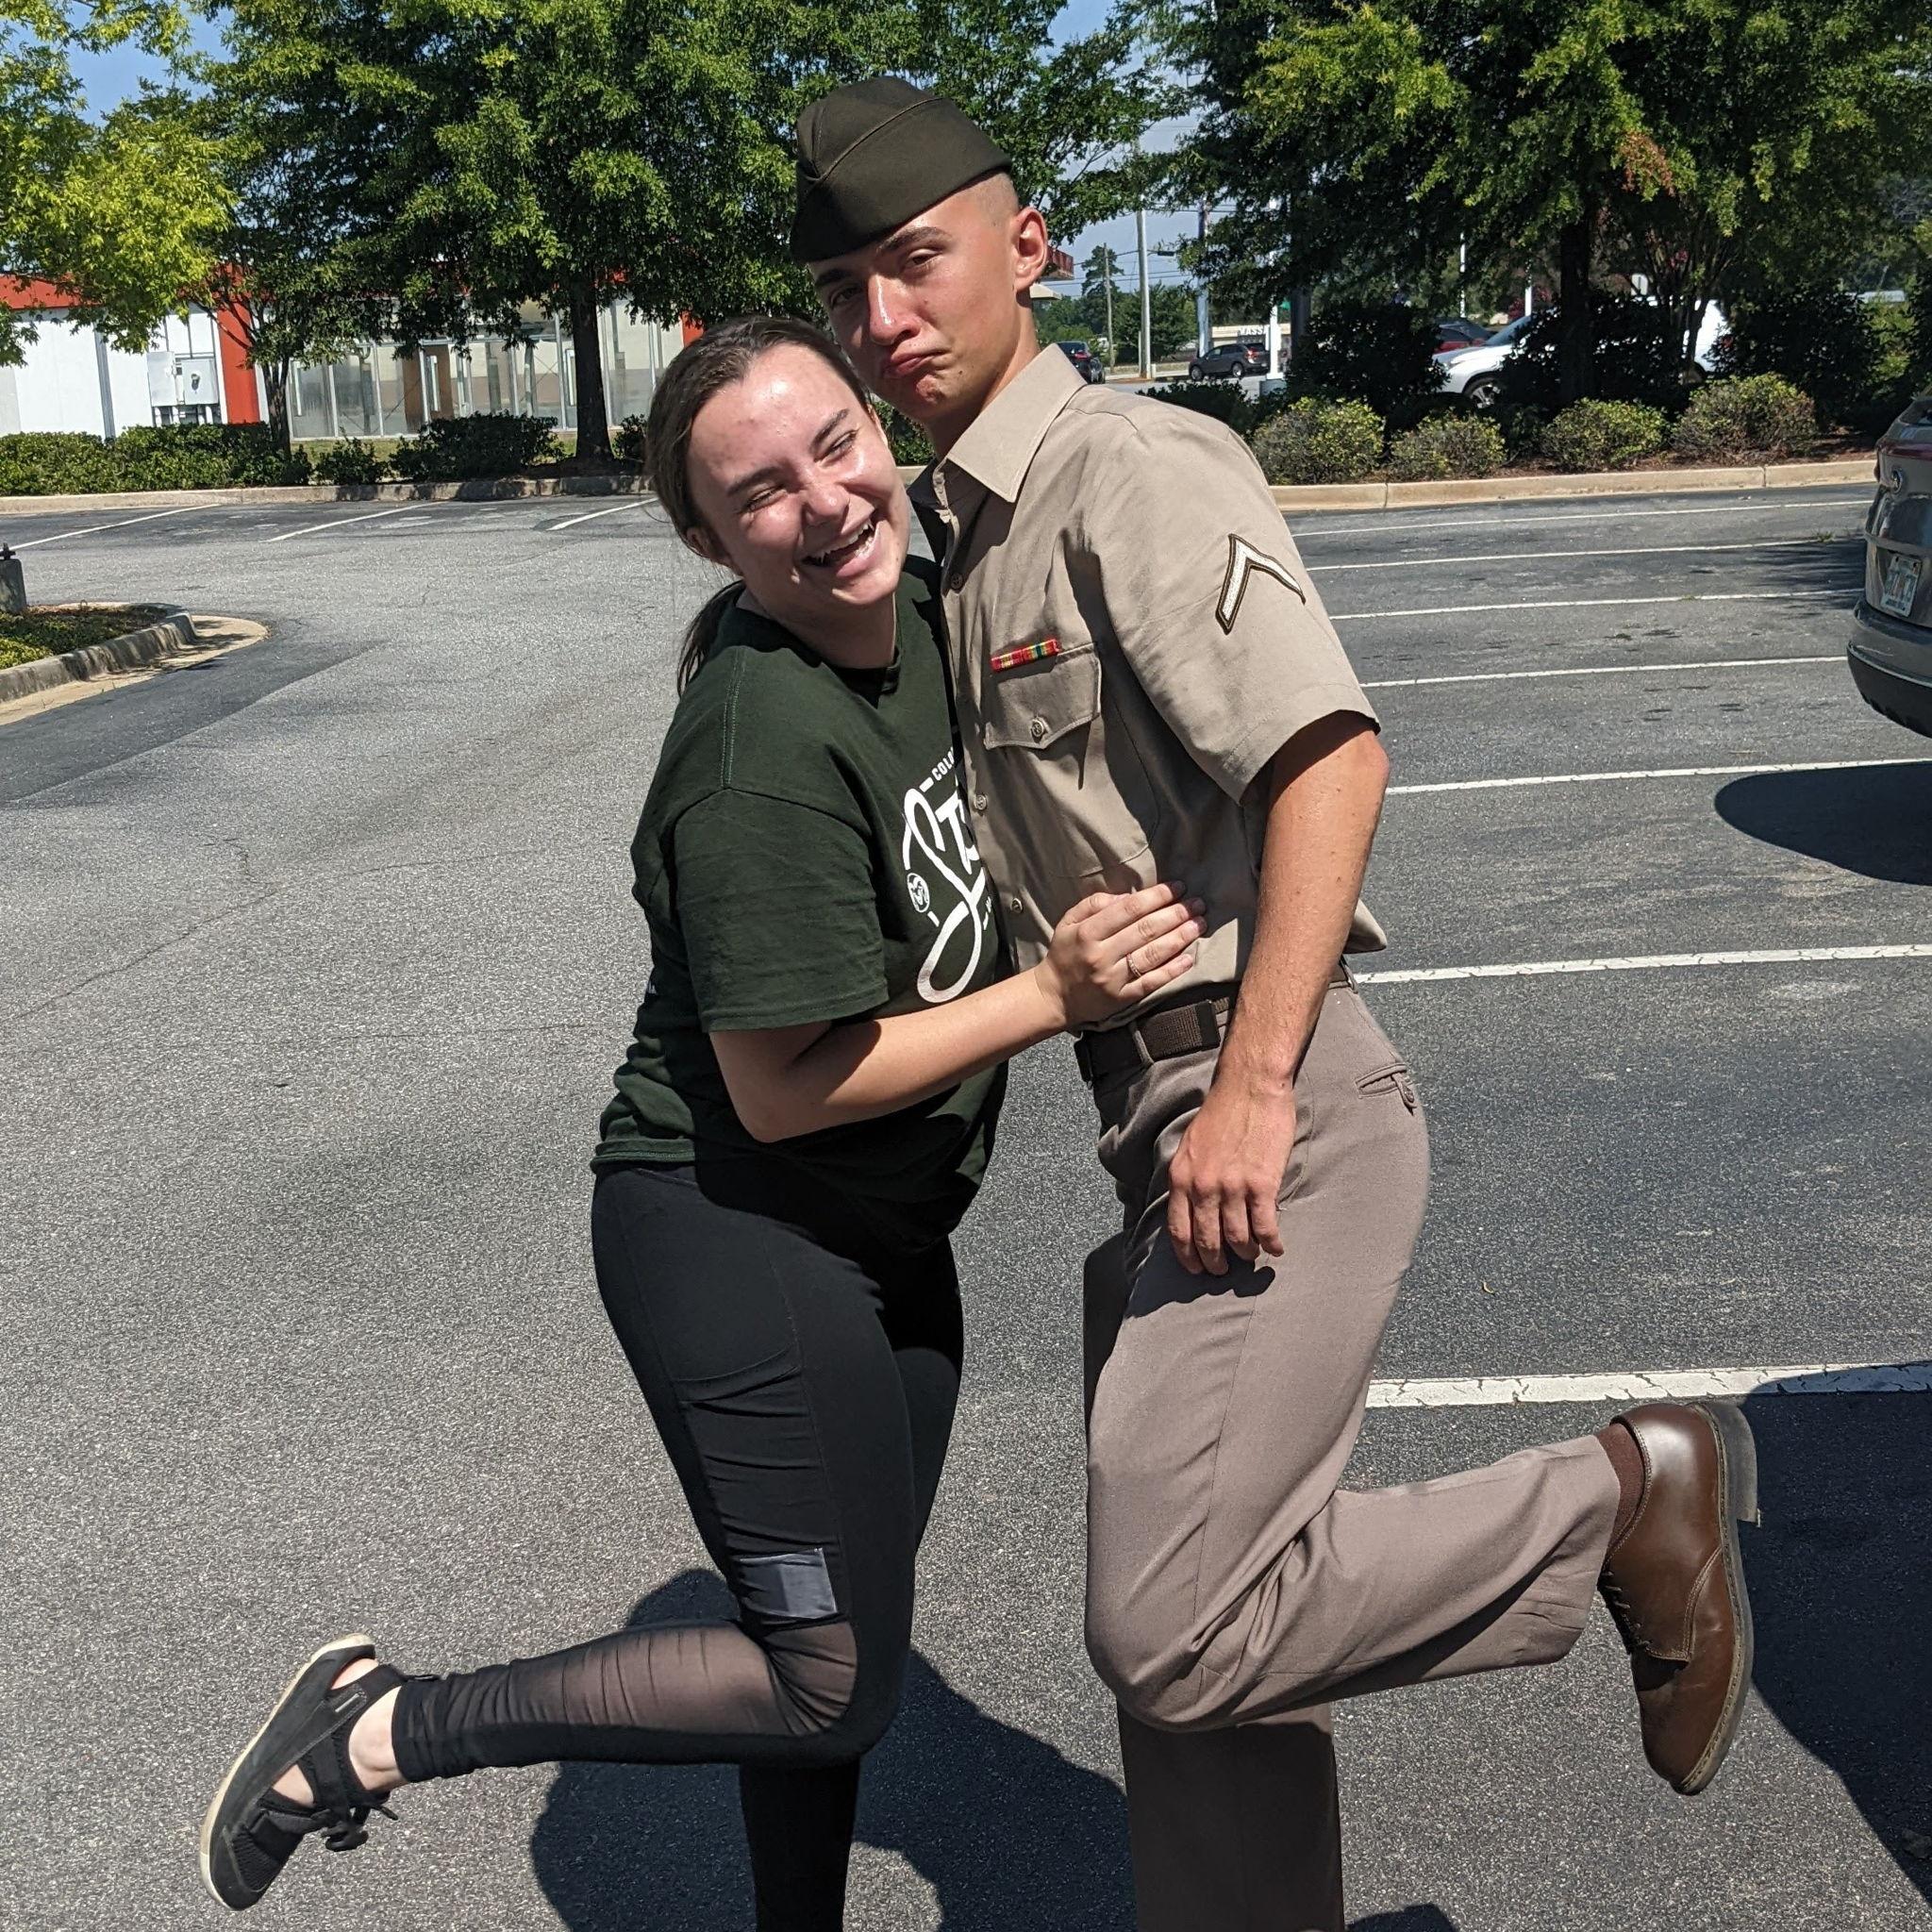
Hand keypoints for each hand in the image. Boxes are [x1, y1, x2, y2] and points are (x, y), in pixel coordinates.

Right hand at [1030, 883, 1204, 1030]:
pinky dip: (1172, 970)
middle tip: (1198, 903)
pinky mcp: (1122, 998)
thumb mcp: (1068, 922)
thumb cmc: (1065, 953)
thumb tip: (1128, 897)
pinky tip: (1189, 959)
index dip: (1157, 896)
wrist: (1054, 996)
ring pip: (1153, 954)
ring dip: (1180, 938)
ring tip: (1199, 925)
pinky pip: (1151, 982)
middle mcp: (1101, 954)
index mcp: (1088, 932)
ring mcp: (1113, 978)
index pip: (1129, 909)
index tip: (1178, 887)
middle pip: (1146, 930)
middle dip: (1176, 914)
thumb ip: (1094, 904)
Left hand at [1167, 1071, 1296, 1275]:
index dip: (1188, 1256)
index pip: (1179, 1231)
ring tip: (1252, 1255)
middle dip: (1215, 1262)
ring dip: (1246, 1253)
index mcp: (1182, 1178)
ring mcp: (1233, 1187)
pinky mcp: (1262, 1184)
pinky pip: (1265, 1227)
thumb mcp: (1191, 1147)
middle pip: (1207, 1241)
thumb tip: (1190, 1210)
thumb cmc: (1222, 1114)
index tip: (1196, 1268)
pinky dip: (1271, 1244)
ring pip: (1238, 1239)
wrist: (1250, 1087)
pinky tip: (1276, 1248)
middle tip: (1223, 1270)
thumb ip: (1189, 1178)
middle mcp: (1204, 1187)